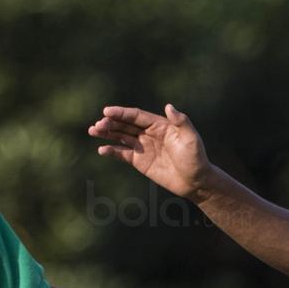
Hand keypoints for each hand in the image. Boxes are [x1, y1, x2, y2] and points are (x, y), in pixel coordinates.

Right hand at [89, 104, 212, 199]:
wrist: (195, 182)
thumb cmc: (195, 158)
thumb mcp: (191, 138)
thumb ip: (181, 122)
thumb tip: (168, 106)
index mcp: (160, 125)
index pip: (136, 116)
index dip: (121, 113)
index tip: (106, 111)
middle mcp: (149, 133)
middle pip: (125, 125)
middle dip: (110, 123)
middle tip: (98, 125)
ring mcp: (143, 147)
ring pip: (121, 137)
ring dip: (107, 133)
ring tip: (93, 130)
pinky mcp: (140, 161)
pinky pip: (123, 153)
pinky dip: (112, 151)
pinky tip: (102, 149)